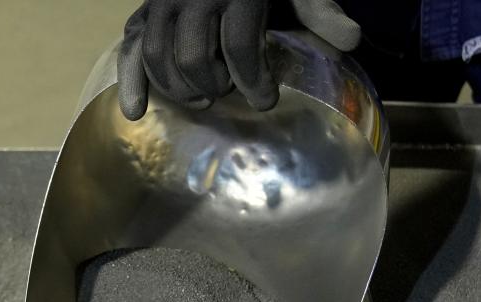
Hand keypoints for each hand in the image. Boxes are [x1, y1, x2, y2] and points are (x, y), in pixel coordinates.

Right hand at [118, 0, 361, 119]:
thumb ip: (319, 9)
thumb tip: (351, 40)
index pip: (239, 45)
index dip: (252, 80)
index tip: (265, 101)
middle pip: (192, 57)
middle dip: (212, 84)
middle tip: (227, 94)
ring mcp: (163, 3)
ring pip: (158, 56)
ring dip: (179, 87)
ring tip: (202, 98)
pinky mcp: (145, 12)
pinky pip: (129, 47)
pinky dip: (130, 80)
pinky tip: (136, 111)